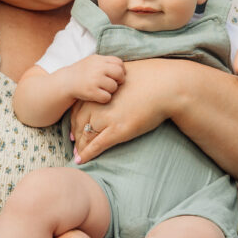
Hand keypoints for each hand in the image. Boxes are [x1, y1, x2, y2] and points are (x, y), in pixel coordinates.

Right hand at [64, 55, 124, 103]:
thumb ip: (106, 62)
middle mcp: (97, 68)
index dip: (121, 70)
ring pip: (114, 87)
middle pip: (119, 74)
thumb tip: (123, 67)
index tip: (116, 76)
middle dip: (119, 80)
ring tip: (102, 89)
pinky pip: (107, 97)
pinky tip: (98, 95)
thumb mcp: (92, 61)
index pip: (119, 63)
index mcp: (98, 59)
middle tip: (113, 84)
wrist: (66, 82)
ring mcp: (94, 80)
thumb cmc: (82, 72)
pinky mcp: (91, 91)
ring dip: (111, 90)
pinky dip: (104, 98)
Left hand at [70, 59, 186, 163]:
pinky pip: (96, 146)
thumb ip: (112, 86)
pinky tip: (81, 161)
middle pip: (79, 124)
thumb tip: (113, 89)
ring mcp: (105, 118)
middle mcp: (96, 105)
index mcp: (97, 92)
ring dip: (80, 148)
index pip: (78, 110)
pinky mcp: (116, 131)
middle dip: (76, 136)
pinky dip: (87, 155)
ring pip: (86, 137)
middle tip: (74, 146)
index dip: (74, 122)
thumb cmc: (148, 79)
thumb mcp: (122, 77)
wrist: (163, 86)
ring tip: (77, 156)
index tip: (74, 130)